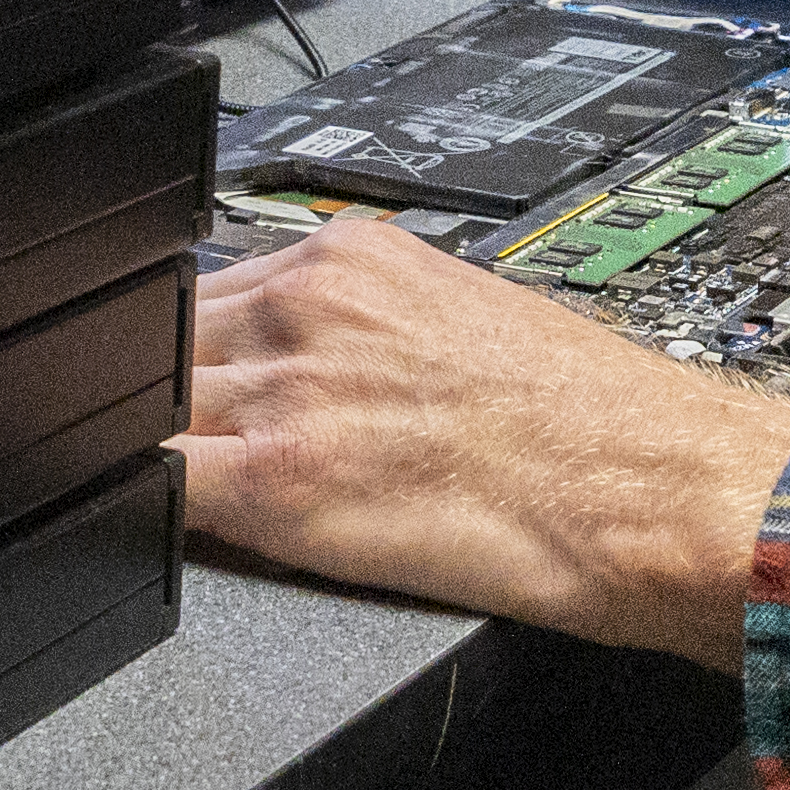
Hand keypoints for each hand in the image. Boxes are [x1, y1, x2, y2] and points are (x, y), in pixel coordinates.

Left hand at [179, 214, 789, 662]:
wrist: (655, 489)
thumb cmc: (597, 429)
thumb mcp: (463, 325)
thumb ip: (365, 331)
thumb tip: (313, 369)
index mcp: (354, 261)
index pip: (201, 286)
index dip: (174, 350)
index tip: (163, 382)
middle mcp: (312, 304)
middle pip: (158, 336)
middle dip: (147, 392)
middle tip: (154, 443)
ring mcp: (291, 385)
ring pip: (145, 403)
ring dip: (144, 446)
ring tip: (147, 491)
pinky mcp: (282, 476)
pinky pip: (156, 485)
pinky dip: (134, 505)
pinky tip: (140, 528)